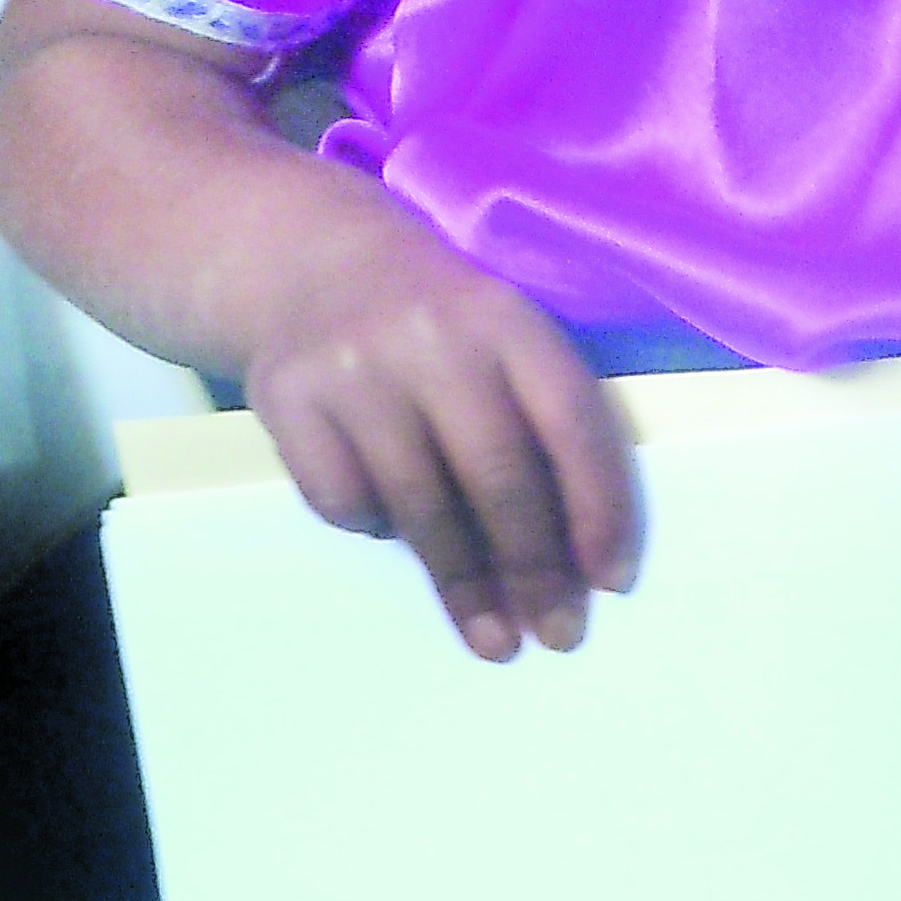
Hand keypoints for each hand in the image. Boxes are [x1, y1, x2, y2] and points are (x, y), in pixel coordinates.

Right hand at [242, 206, 639, 663]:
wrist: (310, 262)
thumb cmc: (437, 323)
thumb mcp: (501, 336)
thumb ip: (540, 419)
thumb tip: (577, 558)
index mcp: (507, 318)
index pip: (569, 421)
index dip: (599, 507)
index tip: (612, 582)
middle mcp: (433, 338)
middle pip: (497, 475)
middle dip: (533, 568)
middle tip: (557, 635)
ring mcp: (354, 369)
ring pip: (419, 503)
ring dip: (462, 583)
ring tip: (492, 638)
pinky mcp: (287, 399)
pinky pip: (344, 500)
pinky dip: (376, 528)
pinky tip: (392, 523)